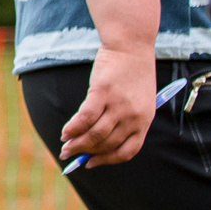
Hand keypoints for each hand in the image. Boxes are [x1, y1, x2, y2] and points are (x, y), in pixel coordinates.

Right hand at [58, 44, 159, 165]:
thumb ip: (123, 119)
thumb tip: (94, 140)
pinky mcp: (102, 93)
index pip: (127, 151)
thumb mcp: (137, 100)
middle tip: (69, 154)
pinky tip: (65, 131)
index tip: (91, 163)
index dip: (107, 160)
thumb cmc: (132, 73)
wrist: (132, 46)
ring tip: (65, 145)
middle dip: (85, 152)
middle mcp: (133, 116)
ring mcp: (118, 105)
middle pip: (106, 144)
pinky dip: (72, 128)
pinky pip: (84, 118)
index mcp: (145, 120)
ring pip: (95, 134)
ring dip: (77, 143)